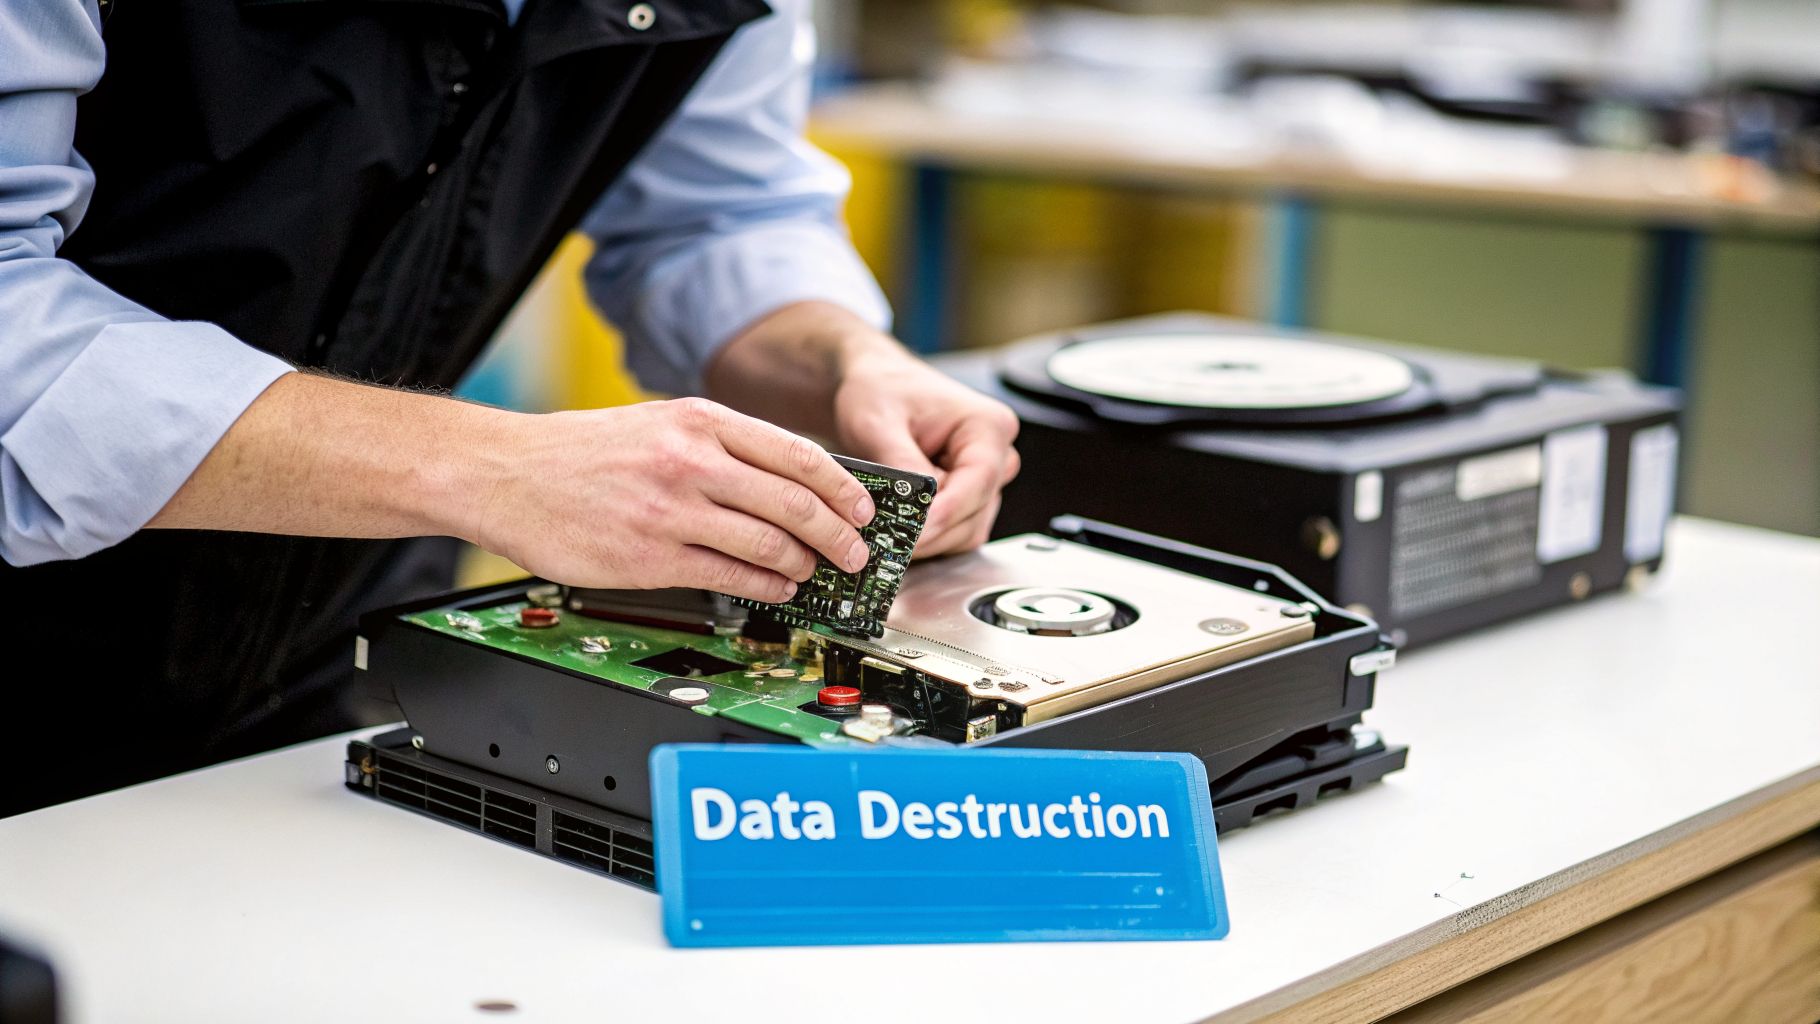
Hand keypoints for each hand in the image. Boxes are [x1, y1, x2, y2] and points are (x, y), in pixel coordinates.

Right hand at [468, 397, 874, 601]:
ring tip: (813, 572)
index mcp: (700, 421)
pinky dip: (765, 586)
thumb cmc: (580, 452)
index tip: (864, 509)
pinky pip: (728, 576)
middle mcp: (691, 461)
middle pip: (795, 503)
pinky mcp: (649, 557)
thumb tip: (790, 481)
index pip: (798, 455)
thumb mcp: (659, 424)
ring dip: (802, 564)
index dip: (843, 488)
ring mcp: (671, 512)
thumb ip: (721, 447)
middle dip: (838, 535)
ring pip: (768, 543)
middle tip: (855, 553)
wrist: (504, 473)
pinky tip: (776, 588)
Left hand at [832, 348, 1020, 555]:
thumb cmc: (880, 392)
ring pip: (967, 530)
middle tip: (885, 539)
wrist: (874, 390)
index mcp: (987, 426)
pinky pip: (956, 532)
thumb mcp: (878, 423)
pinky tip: (897, 527)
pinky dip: (928, 536)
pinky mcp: (970, 499)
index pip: (978, 482)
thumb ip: (899, 464)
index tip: (913, 534)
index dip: (945, 513)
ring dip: (929, 538)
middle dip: (931, 531)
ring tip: (886, 531)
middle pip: (975, 513)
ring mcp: (986, 480)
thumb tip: (912, 508)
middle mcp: (998, 455)